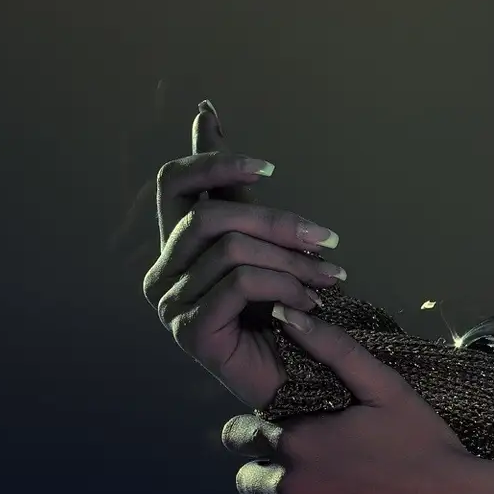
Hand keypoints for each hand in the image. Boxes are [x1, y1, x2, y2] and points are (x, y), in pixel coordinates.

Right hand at [141, 101, 346, 406]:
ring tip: (331, 280)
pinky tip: (311, 305)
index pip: (173, 183)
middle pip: (211, 215)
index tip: (269, 168)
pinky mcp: (189, 333)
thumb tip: (206, 113)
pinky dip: (286, 288)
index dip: (215, 161)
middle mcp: (162, 273)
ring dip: (295, 262)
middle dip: (279, 222)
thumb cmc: (281, 307)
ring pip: (231, 250)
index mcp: (176, 247)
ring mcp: (170, 305)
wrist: (299, 380)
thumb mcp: (262, 236)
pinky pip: (240, 285)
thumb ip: (235, 185)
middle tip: (329, 241)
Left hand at [224, 304, 493, 493]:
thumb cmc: (429, 446)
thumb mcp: (388, 391)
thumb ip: (335, 352)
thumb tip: (288, 317)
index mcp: (298, 440)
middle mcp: (289, 487)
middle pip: (250, 477)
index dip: (266, 431)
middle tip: (324, 467)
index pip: (243, 434)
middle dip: (273, 469)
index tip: (299, 433)